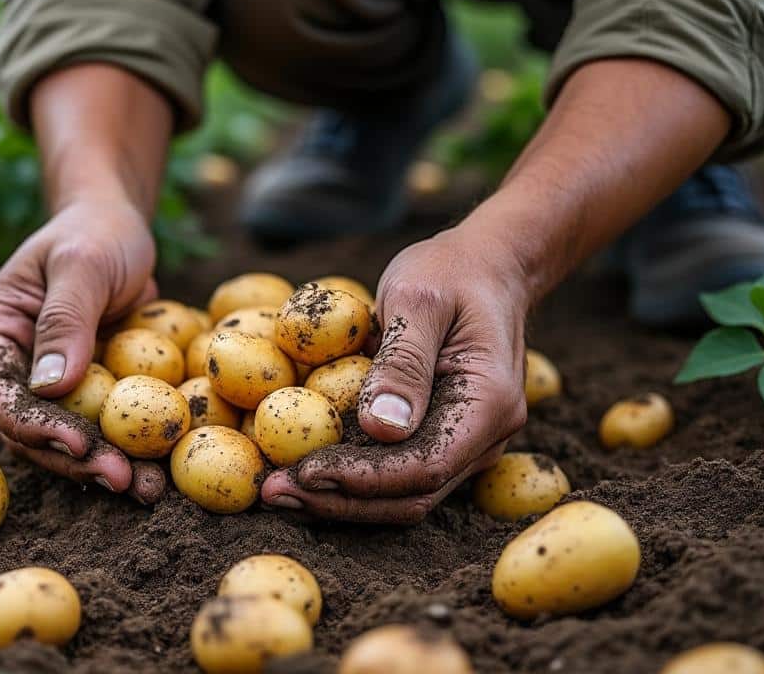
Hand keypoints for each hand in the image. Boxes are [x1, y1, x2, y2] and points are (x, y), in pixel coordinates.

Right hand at [0, 196, 164, 501]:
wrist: (118, 224)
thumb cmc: (97, 231)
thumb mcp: (83, 262)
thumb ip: (66, 319)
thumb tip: (52, 386)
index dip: (32, 426)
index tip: (79, 444)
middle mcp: (15, 365)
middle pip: (30, 431)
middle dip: (76, 460)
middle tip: (124, 480)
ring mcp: (51, 382)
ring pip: (67, 439)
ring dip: (104, 466)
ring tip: (148, 488)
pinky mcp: (89, 390)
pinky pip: (103, 427)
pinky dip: (129, 450)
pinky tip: (159, 471)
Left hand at [260, 228, 529, 522]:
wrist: (486, 265)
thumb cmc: (449, 271)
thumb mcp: (418, 299)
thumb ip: (403, 361)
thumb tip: (379, 428)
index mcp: (489, 402)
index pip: (426, 465)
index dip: (364, 479)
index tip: (305, 471)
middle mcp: (486, 436)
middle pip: (413, 493)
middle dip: (341, 499)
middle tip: (273, 491)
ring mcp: (468, 443)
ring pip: (404, 493)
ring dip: (340, 497)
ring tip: (277, 489)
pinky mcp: (442, 438)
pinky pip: (397, 472)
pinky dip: (351, 477)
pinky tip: (303, 470)